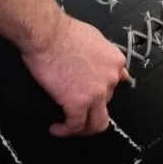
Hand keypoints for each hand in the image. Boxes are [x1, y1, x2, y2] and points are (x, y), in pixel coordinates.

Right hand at [22, 13, 130, 137]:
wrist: (47, 34)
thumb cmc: (63, 32)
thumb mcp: (96, 38)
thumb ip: (105, 54)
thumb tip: (111, 66)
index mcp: (115, 62)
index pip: (115, 86)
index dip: (100, 93)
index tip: (89, 96)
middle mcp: (111, 79)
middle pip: (105, 104)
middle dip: (90, 107)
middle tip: (75, 109)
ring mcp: (96, 93)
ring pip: (97, 123)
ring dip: (84, 129)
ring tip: (71, 128)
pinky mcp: (77, 103)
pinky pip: (75, 126)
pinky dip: (66, 131)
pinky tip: (56, 128)